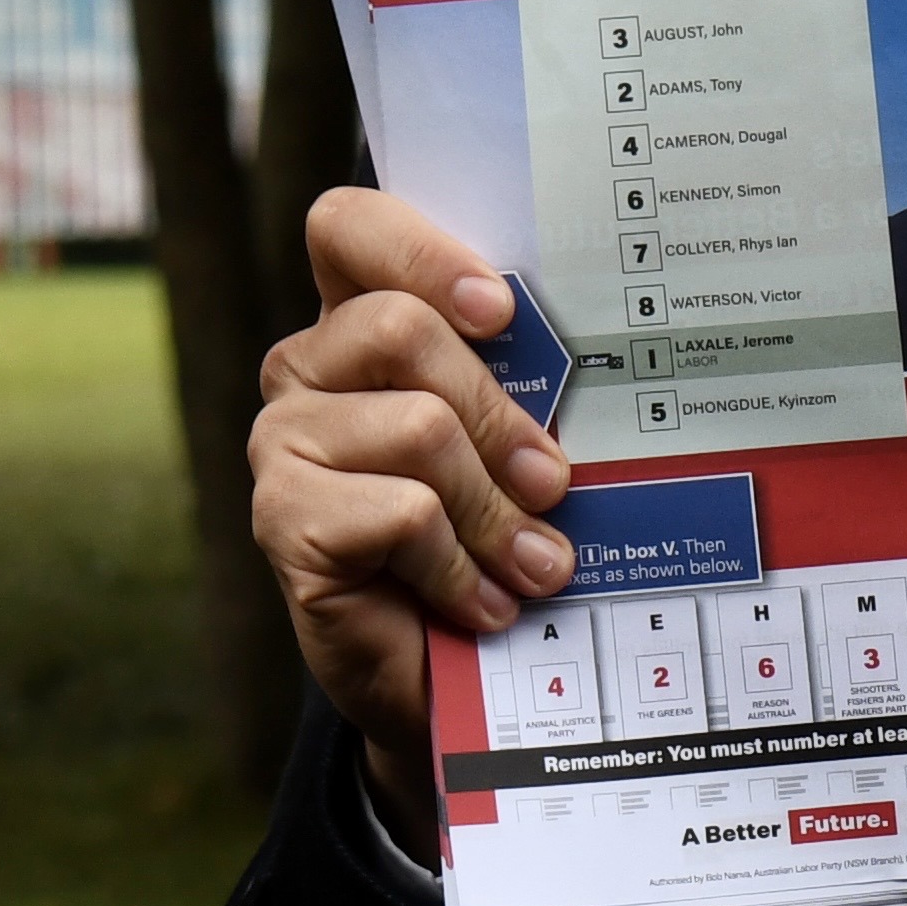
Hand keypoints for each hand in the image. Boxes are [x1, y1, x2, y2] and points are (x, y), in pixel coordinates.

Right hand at [247, 185, 580, 854]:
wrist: (455, 677)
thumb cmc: (499, 542)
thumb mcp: (524, 449)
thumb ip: (533, 386)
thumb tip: (625, 359)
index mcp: (362, 323)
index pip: (350, 228)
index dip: (423, 251)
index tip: (502, 310)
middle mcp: (307, 370)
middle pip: (401, 327)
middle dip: (500, 414)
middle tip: (554, 485)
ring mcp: (283, 441)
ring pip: (415, 425)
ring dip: (495, 507)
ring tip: (534, 564)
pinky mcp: (281, 519)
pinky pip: (400, 512)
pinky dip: (460, 564)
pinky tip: (483, 601)